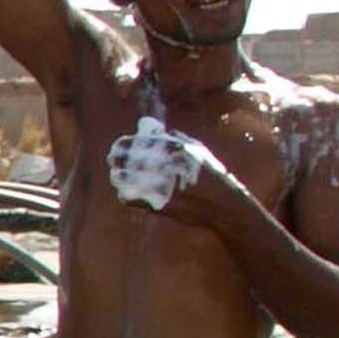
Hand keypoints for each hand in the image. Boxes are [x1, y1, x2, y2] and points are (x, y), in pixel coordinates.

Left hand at [105, 116, 242, 227]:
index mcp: (176, 149)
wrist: (224, 206)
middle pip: (129, 160)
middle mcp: (167, 164)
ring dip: (119, 176)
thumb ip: (181, 140)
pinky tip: (125, 192)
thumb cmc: (214, 177)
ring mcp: (161, 186)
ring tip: (117, 175)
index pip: (139, 142)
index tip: (117, 147)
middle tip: (113, 159)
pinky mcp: (158, 205)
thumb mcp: (201, 152)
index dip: (125, 144)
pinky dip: (126, 194)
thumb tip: (161, 131)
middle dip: (118, 159)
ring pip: (126, 179)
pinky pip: (132, 198)